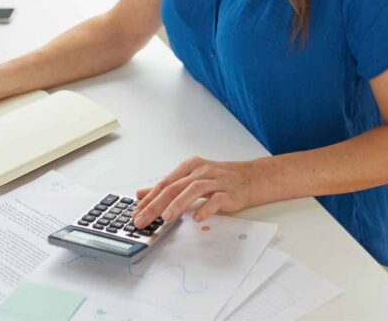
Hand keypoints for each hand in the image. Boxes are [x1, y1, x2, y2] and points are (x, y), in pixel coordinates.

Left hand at [131, 156, 273, 227]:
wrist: (252, 178)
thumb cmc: (220, 179)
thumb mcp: (191, 179)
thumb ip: (168, 187)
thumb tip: (142, 194)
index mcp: (190, 167)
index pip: (165, 183)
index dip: (149, 198)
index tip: (136, 212)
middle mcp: (201, 171)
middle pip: (174, 187)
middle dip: (156, 205)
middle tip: (143, 220)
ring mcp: (216, 181)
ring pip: (193, 190)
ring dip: (178, 204)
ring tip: (166, 218)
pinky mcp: (229, 192)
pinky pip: (216, 200)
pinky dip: (206, 208)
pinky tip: (197, 219)